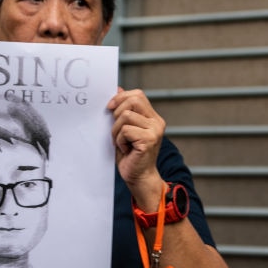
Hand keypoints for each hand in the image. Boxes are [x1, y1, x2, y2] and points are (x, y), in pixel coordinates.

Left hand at [107, 88, 164, 210]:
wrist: (139, 178)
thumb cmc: (131, 155)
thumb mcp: (125, 129)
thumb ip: (124, 110)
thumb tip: (118, 89)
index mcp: (153, 117)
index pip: (137, 95)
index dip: (121, 98)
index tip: (109, 108)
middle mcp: (157, 122)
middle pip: (133, 100)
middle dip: (117, 112)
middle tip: (116, 130)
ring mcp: (154, 131)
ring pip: (126, 116)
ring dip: (116, 130)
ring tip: (121, 142)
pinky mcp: (148, 140)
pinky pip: (125, 131)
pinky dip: (119, 140)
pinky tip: (125, 149)